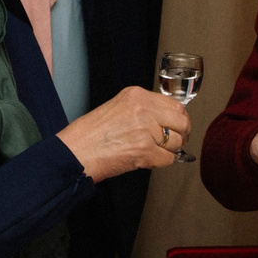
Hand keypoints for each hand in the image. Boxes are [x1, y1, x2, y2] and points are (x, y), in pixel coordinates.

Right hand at [57, 86, 191, 181]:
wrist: (76, 152)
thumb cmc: (91, 133)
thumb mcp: (117, 107)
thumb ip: (143, 109)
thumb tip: (166, 119)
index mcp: (136, 95)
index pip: (175, 104)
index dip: (179, 119)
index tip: (177, 127)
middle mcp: (143, 109)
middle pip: (182, 122)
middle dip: (181, 134)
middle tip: (174, 142)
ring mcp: (145, 130)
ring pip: (176, 142)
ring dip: (169, 150)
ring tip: (151, 151)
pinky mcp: (145, 151)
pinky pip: (168, 159)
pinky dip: (161, 162)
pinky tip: (146, 159)